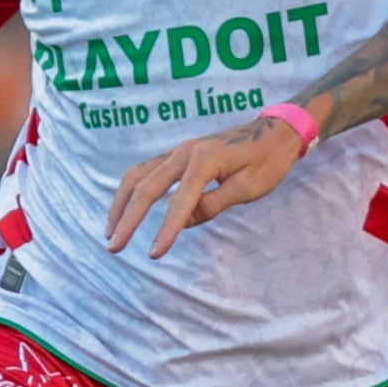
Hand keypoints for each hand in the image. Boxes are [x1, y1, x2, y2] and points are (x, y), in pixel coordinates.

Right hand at [105, 113, 310, 258]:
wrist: (276, 132)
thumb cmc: (268, 160)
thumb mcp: (249, 187)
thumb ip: (214, 204)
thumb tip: (182, 222)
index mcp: (204, 160)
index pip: (179, 202)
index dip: (166, 230)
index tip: (154, 255)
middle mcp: (185, 152)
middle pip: (146, 186)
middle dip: (128, 219)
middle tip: (114, 247)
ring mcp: (179, 151)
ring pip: (138, 176)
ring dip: (122, 204)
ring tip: (111, 232)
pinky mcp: (179, 155)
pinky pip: (146, 172)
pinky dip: (132, 191)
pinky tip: (126, 210)